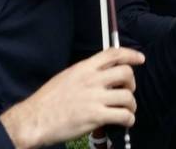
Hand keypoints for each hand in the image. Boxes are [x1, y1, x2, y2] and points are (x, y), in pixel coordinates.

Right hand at [0, 47, 144, 148]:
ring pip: (127, 96)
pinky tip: (124, 121)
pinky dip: (128, 119)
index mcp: (84, 68)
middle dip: (132, 83)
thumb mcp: (67, 77)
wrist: (35, 118)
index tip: (140, 58)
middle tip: (128, 91)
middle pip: (126, 73)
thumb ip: (85, 73)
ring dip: (131, 105)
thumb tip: (101, 75)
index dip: (131, 54)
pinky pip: (123, 115)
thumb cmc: (48, 100)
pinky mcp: (96, 116)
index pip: (113, 54)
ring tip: (126, 111)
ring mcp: (94, 98)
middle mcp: (91, 80)